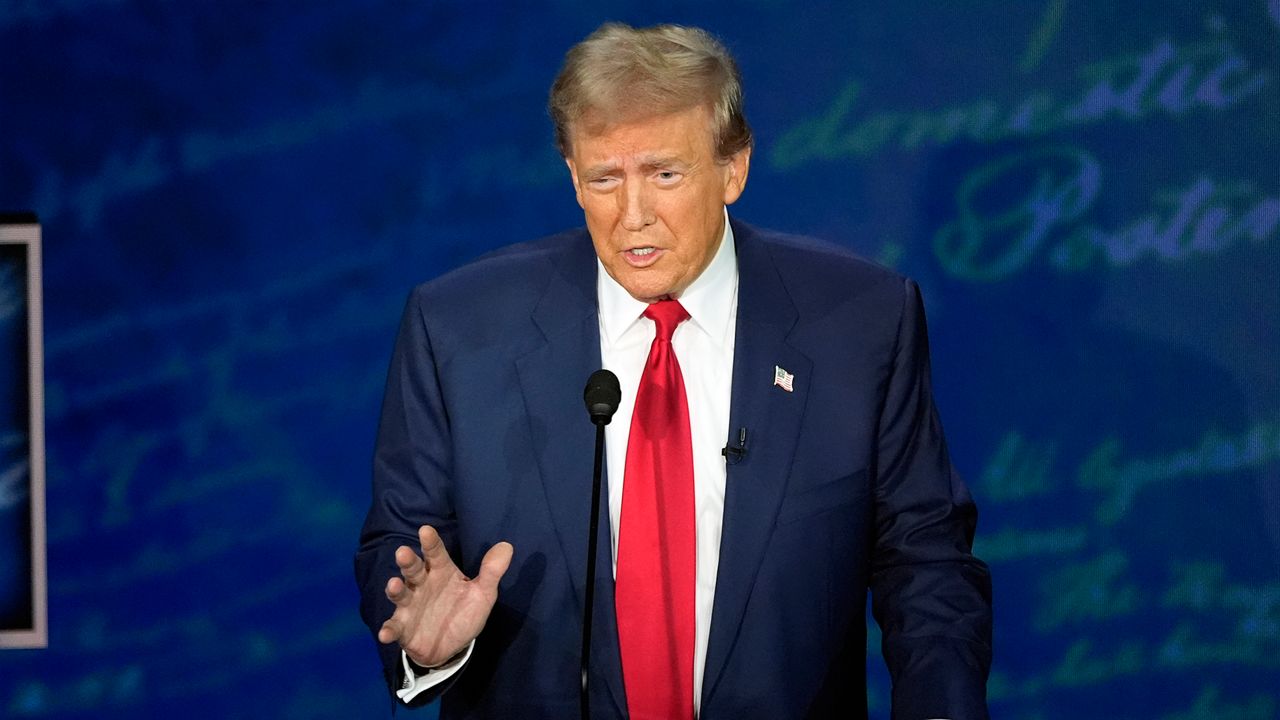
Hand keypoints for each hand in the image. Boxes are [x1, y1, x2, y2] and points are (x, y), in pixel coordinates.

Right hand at [377, 525, 513, 666]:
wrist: (451, 646)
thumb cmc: (463, 612)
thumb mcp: (482, 594)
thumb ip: (491, 572)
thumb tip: (507, 546)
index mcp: (441, 572)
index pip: (436, 554)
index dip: (431, 542)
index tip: (425, 530)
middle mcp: (422, 584)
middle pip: (413, 570)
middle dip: (408, 561)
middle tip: (403, 551)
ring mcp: (410, 605)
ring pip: (400, 594)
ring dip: (395, 589)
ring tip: (394, 584)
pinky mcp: (402, 627)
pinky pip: (394, 627)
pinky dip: (388, 630)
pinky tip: (386, 634)